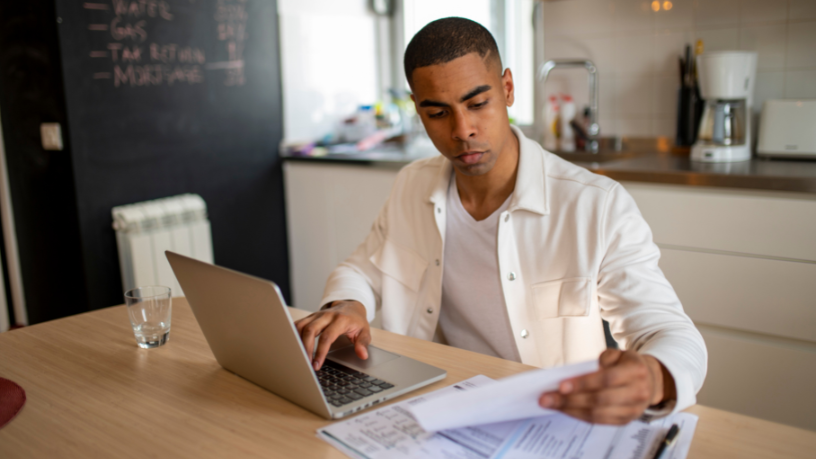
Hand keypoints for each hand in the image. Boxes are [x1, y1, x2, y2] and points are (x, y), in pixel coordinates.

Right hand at [294, 300, 370, 370]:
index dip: (320, 352)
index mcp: (340, 320)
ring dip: (298, 342)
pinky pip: (298, 324)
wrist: (350, 306)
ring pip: (301, 326)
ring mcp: (317, 315)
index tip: (317, 364)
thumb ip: (363, 343)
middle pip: (310, 330)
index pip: (327, 336)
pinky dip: (294, 334)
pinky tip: (294, 346)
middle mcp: (326, 316)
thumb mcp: (364, 331)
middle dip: (306, 348)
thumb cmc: (356, 321)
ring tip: (299, 357)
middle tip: (306, 363)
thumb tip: (362, 355)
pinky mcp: (311, 316)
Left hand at [538, 349, 675, 424]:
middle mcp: (637, 392)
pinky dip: (580, 416)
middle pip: (600, 399)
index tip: (561, 385)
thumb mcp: (619, 353)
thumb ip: (604, 358)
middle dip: (570, 400)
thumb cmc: (627, 365)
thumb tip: (581, 372)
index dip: (583, 383)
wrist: (650, 381)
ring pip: (598, 414)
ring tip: (552, 404)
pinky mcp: (625, 420)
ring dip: (571, 410)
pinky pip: (600, 421)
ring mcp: (633, 409)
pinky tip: (566, 410)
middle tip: (547, 397)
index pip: (607, 379)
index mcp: (635, 371)